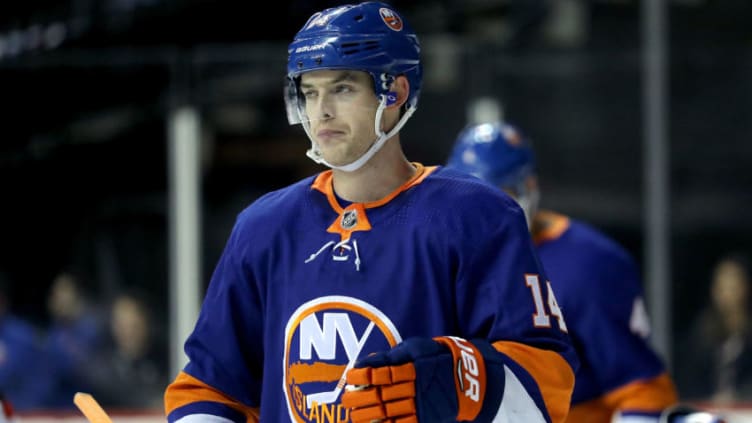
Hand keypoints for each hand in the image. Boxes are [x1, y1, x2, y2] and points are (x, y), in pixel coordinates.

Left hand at [341, 336, 495, 422]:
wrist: (467, 378)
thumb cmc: (433, 358)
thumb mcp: (415, 349)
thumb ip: (390, 356)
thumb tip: (364, 362)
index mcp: (414, 367)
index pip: (384, 372)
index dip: (365, 376)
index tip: (350, 378)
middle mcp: (418, 386)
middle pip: (384, 394)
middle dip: (362, 399)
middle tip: (346, 402)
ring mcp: (422, 404)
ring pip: (392, 412)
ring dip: (370, 415)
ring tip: (354, 416)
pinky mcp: (427, 417)